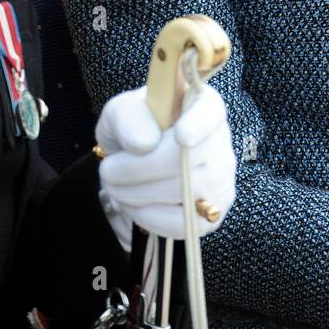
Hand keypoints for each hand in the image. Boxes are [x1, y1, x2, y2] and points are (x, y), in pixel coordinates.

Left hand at [95, 85, 236, 252]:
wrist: (135, 161)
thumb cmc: (135, 129)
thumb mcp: (122, 112)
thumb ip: (129, 118)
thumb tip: (144, 143)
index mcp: (204, 104)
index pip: (210, 113)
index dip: (199, 126)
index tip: (182, 136)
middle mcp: (221, 141)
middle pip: (187, 160)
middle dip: (138, 170)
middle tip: (108, 171)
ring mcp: (221, 180)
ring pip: (184, 194)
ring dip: (137, 194)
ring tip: (115, 186)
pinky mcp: (212, 214)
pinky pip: (183, 224)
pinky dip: (149, 217)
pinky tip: (133, 204)